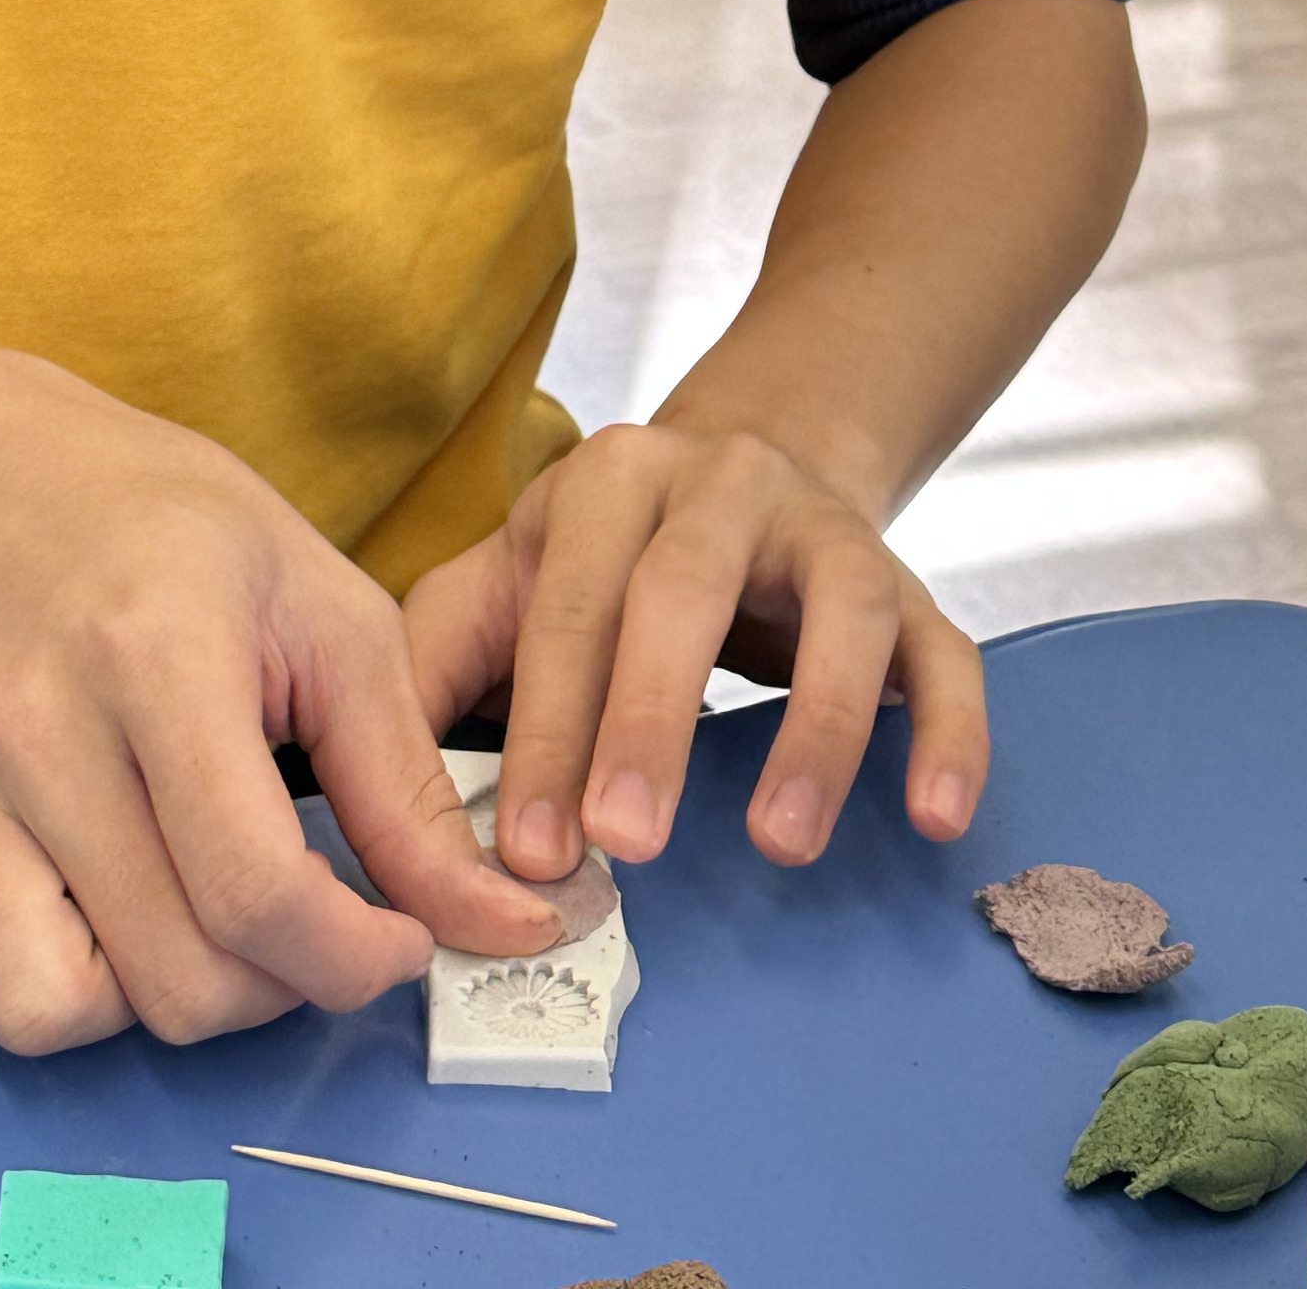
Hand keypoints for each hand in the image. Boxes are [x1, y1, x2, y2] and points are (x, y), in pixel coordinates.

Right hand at [0, 338, 564, 1052]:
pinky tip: (61, 935)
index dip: (357, 956)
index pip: (258, 891)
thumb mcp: (324, 609)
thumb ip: (408, 783)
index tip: (397, 937)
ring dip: (140, 1001)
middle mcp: (34, 735)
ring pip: (44, 1011)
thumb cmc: (167, 532)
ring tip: (184, 920)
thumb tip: (508, 922)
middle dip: (276, 984)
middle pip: (171, 975)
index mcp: (156, 659)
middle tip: (304, 917)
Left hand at [401, 418, 987, 889]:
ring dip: (813, 729)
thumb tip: (360, 783)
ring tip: (778, 843)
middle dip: (649, 720)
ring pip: (838, 612)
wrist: (754, 458)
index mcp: (608, 479)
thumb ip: (437, 662)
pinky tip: (932, 816)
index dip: (544, 727)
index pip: (566, 603)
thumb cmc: (605, 557)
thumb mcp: (509, 577)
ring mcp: (827, 531)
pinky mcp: (912, 588)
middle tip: (624, 842)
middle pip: (682, 592)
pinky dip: (947, 733)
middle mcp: (722, 484)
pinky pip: (946, 653)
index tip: (526, 849)